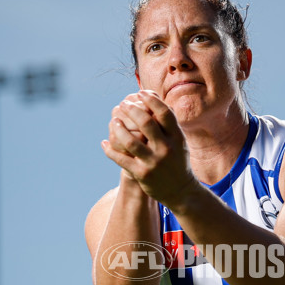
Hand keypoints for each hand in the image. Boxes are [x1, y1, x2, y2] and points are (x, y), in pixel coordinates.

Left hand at [102, 90, 196, 206]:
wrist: (181, 191)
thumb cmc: (177, 160)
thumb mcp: (179, 141)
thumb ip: (168, 123)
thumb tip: (154, 97)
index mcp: (177, 138)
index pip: (164, 113)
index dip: (151, 100)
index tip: (140, 93)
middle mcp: (166, 149)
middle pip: (146, 122)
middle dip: (132, 109)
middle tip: (123, 104)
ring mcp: (154, 162)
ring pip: (130, 141)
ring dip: (118, 128)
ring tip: (114, 121)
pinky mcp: (142, 174)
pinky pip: (121, 159)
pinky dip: (109, 150)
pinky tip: (104, 143)